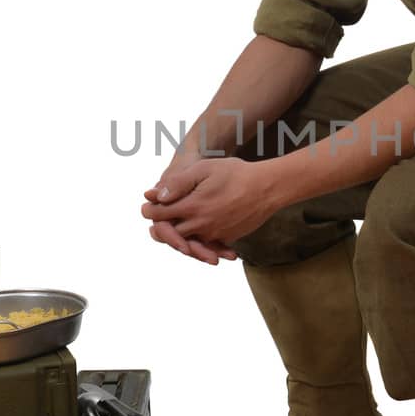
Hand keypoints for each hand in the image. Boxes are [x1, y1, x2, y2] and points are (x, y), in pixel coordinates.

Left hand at [141, 156, 277, 247]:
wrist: (268, 188)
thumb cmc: (236, 174)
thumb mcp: (204, 169)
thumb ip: (178, 183)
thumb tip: (155, 195)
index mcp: (192, 207)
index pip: (160, 215)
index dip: (149, 210)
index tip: (146, 206)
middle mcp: (201, 225)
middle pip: (170, 234)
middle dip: (160, 228)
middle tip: (154, 222)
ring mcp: (214, 234)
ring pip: (187, 243)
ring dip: (177, 238)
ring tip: (171, 230)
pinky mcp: (226, 238)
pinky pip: (207, 246)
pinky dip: (198, 244)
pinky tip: (195, 239)